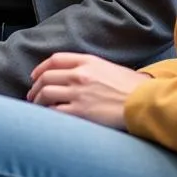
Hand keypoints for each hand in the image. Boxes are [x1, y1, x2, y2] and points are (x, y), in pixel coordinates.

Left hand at [27, 52, 151, 128]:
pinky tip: (48, 116)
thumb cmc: (133, 87)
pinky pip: (55, 111)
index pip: (55, 59)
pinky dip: (48, 113)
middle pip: (47, 77)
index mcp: (87, 61)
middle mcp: (79, 75)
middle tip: (32, 94)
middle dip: (35, 86)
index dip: (41, 67)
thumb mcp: (109, 68)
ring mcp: (78, 93)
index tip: (35, 75)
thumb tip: (73, 75)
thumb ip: (90, 68)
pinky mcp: (81, 111)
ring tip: (37, 106)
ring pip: (46, 94)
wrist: (144, 102)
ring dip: (37, 100)